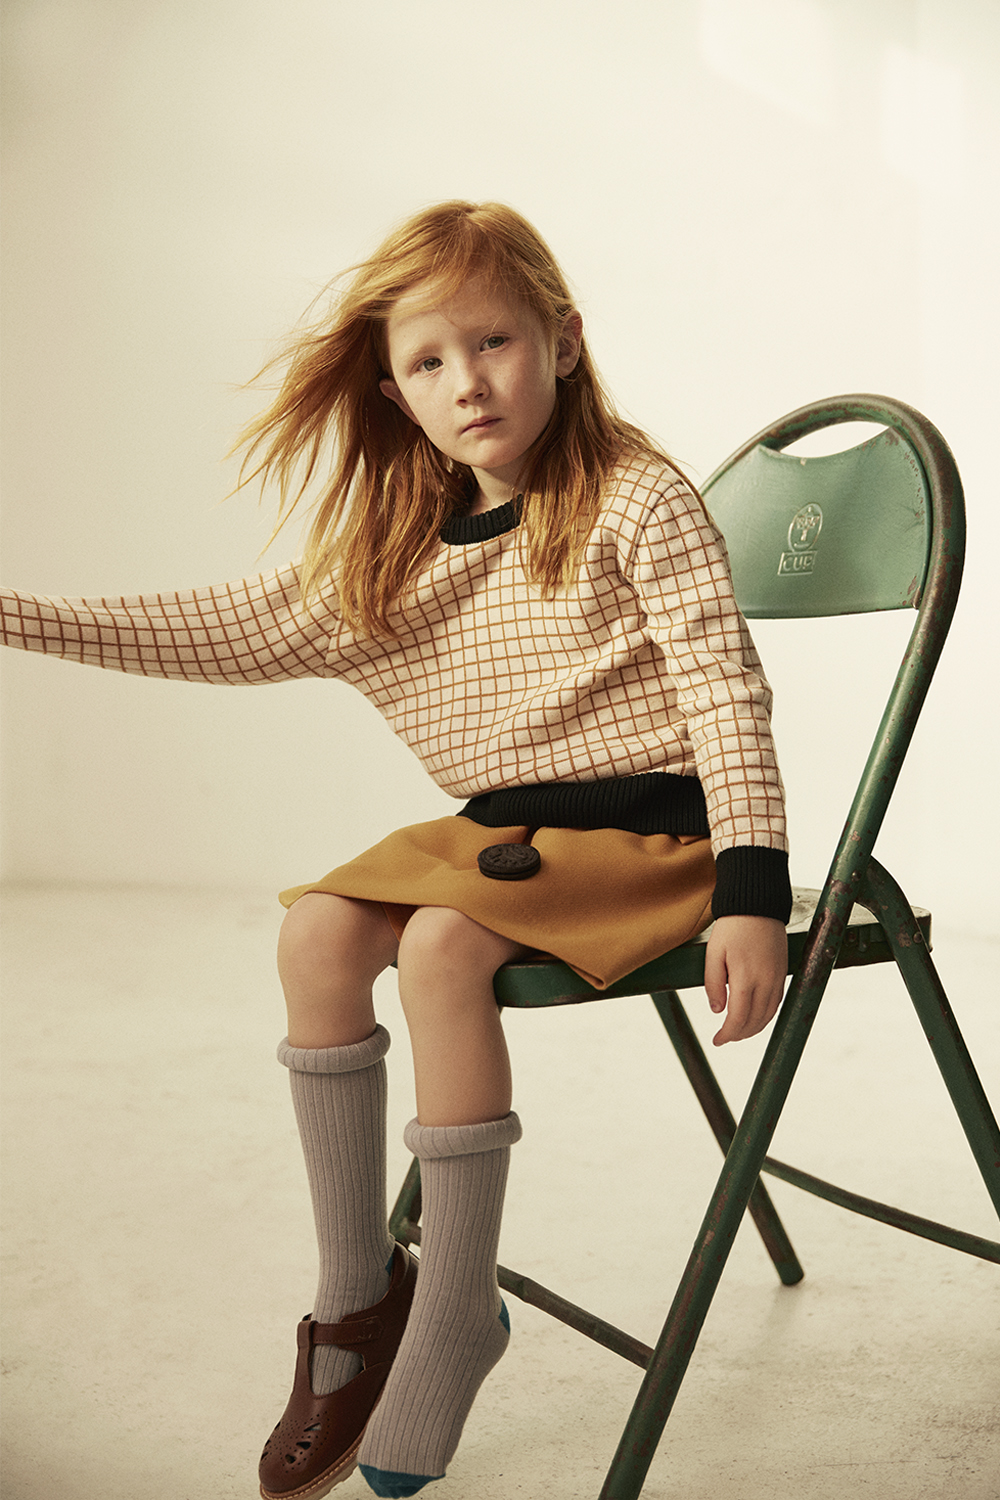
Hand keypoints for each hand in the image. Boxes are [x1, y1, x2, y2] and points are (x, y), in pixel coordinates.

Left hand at [704, 915, 787, 1046]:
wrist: (758, 904)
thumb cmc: (732, 927)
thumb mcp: (714, 953)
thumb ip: (713, 984)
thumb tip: (718, 1011)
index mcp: (746, 978)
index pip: (739, 1019)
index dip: (727, 1034)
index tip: (717, 1041)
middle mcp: (766, 982)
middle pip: (755, 1021)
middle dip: (739, 1034)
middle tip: (724, 1038)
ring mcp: (777, 977)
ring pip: (769, 1015)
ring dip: (754, 1028)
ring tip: (738, 1031)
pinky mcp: (783, 972)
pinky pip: (777, 1002)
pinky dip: (766, 1015)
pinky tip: (755, 1016)